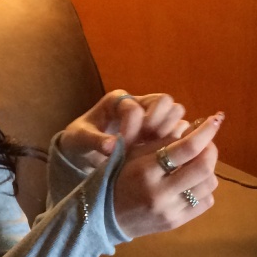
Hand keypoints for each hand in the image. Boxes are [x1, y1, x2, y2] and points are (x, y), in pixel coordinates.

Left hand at [56, 90, 187, 175]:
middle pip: (164, 102)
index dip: (131, 128)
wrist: (84, 150)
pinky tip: (163, 156)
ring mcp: (151, 116)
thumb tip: (112, 147)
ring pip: (175, 113)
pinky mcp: (159, 131)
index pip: (135, 108)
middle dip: (158, 124)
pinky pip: (177, 129)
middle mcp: (138, 103)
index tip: (123, 146)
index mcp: (117, 100)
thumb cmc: (79, 140)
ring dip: (169, 132)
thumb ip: (95, 140)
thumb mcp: (80, 139)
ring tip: (155, 150)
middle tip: (146, 143)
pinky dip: (174, 141)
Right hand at [112, 112, 223, 239]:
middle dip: (211, 150)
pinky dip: (205, 188)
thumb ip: (162, 142)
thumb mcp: (133, 154)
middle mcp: (160, 192)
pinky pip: (206, 201)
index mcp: (146, 170)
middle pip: (203, 167)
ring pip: (209, 184)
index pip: (186, 148)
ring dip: (209, 169)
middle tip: (207, 143)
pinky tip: (192, 183)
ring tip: (197, 163)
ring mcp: (170, 210)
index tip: (214, 120)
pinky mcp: (177, 222)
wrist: (107, 216)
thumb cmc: (120, 177)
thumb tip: (192, 128)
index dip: (205, 132)